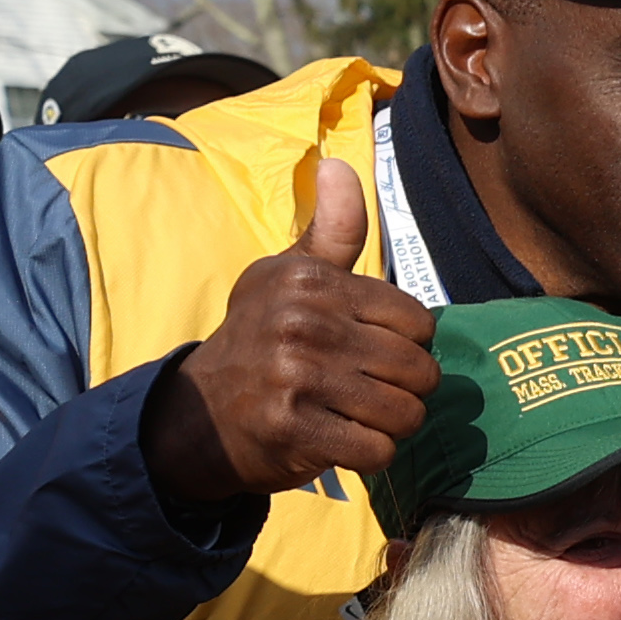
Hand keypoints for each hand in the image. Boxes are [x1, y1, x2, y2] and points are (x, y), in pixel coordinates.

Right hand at [140, 161, 436, 511]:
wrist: (200, 410)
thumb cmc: (261, 338)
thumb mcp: (289, 277)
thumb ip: (331, 231)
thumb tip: (340, 164)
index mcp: (311, 282)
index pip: (418, 322)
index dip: (405, 345)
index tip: (368, 350)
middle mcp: (303, 323)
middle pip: (420, 372)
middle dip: (404, 390)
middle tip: (363, 389)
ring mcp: (296, 376)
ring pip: (406, 414)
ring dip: (389, 425)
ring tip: (353, 413)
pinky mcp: (295, 428)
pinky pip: (379, 451)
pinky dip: (369, 455)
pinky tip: (339, 438)